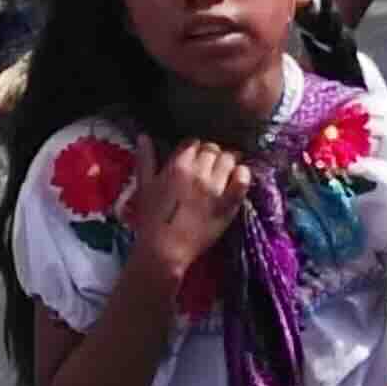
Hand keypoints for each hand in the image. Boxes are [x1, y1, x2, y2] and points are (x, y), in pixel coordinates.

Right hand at [131, 142, 246, 271]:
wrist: (165, 249)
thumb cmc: (151, 219)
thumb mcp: (144, 186)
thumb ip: (145, 159)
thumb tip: (144, 136)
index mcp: (178, 166)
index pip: (193, 143)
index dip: (194, 148)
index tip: (193, 158)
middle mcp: (199, 173)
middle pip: (212, 149)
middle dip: (210, 154)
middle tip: (209, 165)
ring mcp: (216, 188)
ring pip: (229, 159)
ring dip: (227, 161)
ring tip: (223, 170)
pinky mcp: (229, 203)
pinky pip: (243, 179)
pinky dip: (242, 174)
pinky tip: (237, 177)